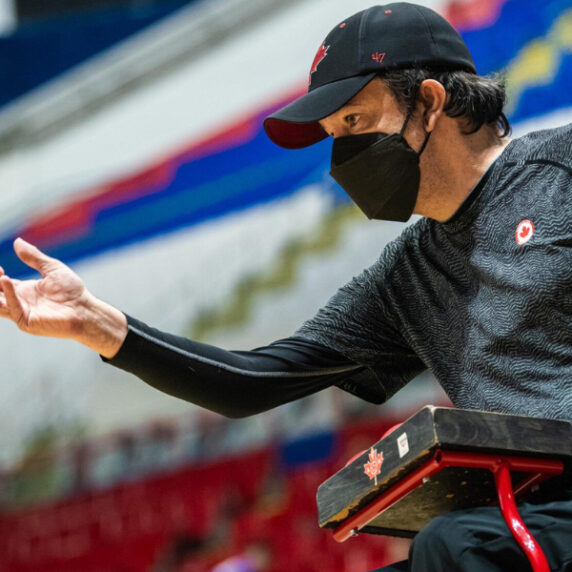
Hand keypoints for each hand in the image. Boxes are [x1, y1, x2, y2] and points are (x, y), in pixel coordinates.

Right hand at [0, 238, 126, 356]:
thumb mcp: (51, 269)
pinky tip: (6, 280)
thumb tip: (17, 241)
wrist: (84, 309)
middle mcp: (19, 302)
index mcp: (23, 290)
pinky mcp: (26, 322)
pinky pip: (12, 308)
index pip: (0, 282)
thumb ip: (34, 257)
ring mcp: (21, 312)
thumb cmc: (72, 291)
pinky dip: (8, 294)